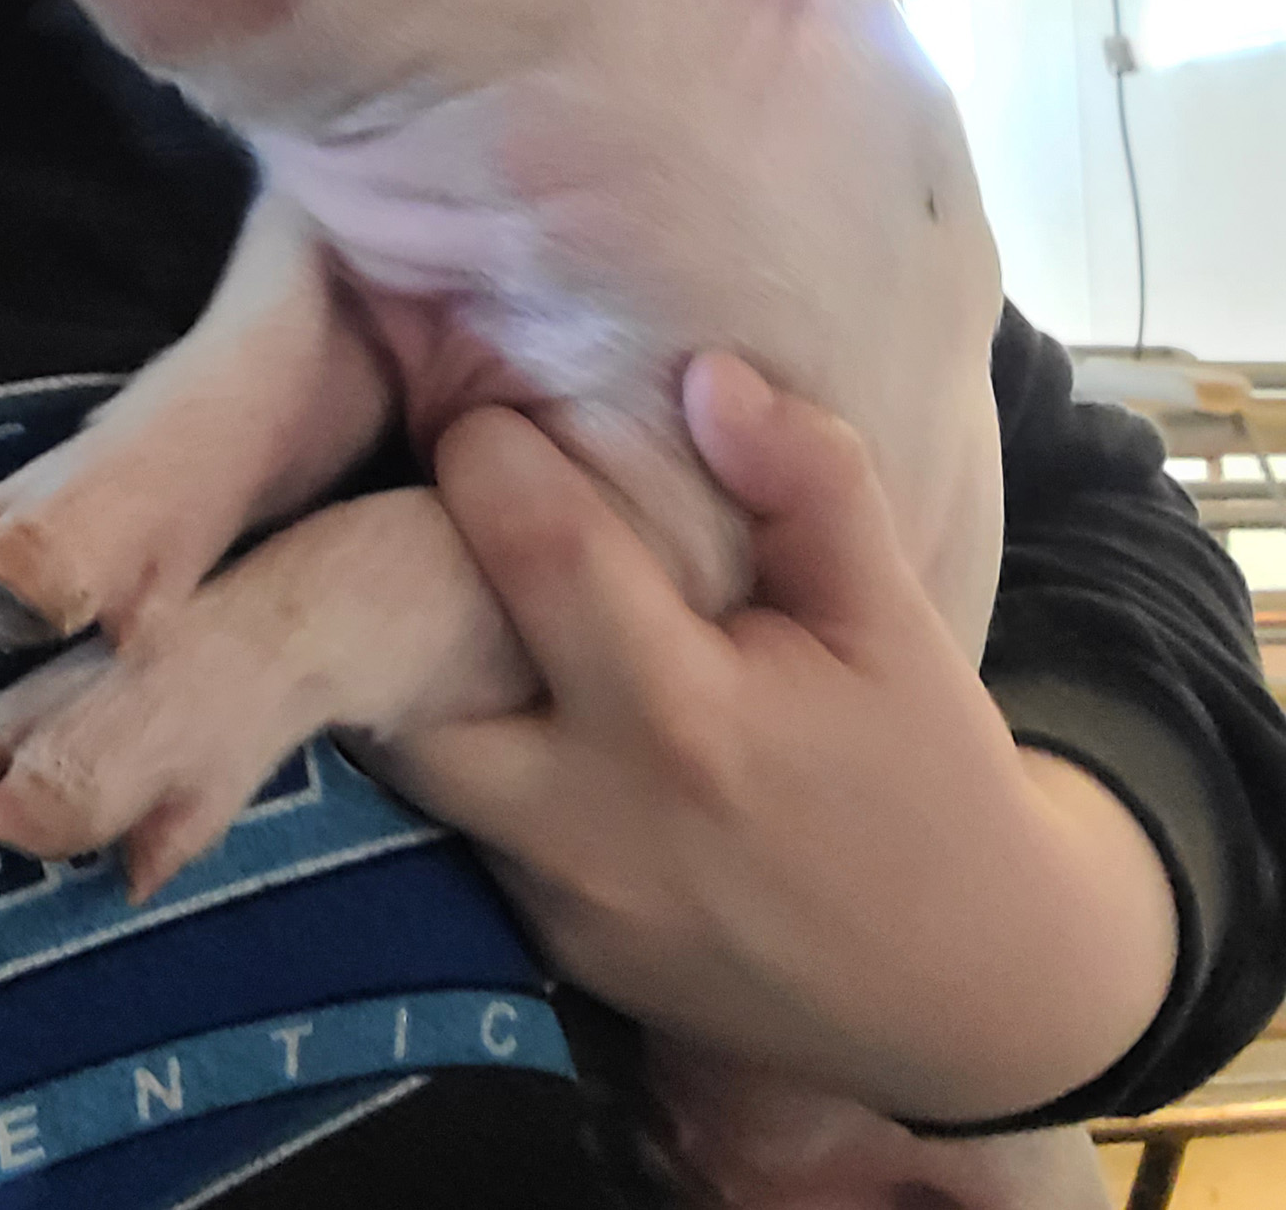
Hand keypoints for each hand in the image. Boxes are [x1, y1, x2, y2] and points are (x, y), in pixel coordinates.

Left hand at [355, 356, 1177, 1123]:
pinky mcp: (545, 946)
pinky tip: (508, 687)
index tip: (489, 408)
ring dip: (416, 661)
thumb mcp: (896, 619)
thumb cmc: (928, 780)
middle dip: (406, 569)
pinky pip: (452, 820)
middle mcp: (589, 821)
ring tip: (464, 584)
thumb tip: (704, 375)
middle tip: (449, 502)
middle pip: (410, 666)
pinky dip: (460, 744)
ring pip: (410, 753)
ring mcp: (554, 901)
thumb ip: (808, 483)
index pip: (532, 548)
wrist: (965, 998)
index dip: (489, 454)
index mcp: (684, 720)